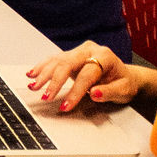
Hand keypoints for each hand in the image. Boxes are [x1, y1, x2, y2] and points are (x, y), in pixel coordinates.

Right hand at [25, 43, 143, 111]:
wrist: (123, 75)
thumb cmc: (124, 83)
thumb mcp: (124, 90)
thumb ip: (109, 92)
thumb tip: (94, 93)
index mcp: (104, 56)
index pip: (86, 74)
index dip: (75, 91)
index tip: (66, 105)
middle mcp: (89, 50)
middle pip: (67, 63)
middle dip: (54, 81)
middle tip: (46, 96)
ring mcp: (78, 51)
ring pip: (57, 60)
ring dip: (43, 74)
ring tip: (34, 87)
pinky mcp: (70, 56)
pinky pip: (53, 60)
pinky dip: (42, 67)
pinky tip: (32, 74)